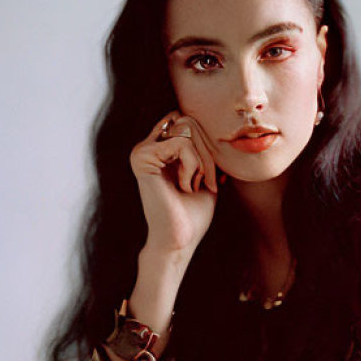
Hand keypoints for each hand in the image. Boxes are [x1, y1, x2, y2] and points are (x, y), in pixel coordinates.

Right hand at [130, 110, 221, 256]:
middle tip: (206, 183)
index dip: (207, 144)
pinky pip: (181, 143)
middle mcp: (148, 147)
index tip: (213, 176)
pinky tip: (184, 186)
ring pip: (187, 131)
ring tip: (193, 186)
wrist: (180, 238)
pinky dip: (192, 165)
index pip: (189, 123)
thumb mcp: (205, 177)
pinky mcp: (142, 157)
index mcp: (160, 150)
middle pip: (189, 122)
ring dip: (201, 162)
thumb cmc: (192, 214)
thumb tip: (218, 132)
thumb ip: (206, 153)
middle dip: (207, 153)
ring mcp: (143, 150)